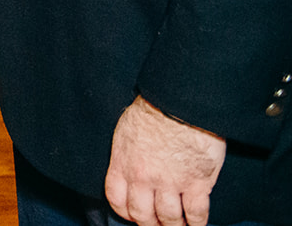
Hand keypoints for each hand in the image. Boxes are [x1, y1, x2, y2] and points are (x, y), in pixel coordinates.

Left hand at [105, 97, 225, 225]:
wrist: (180, 102)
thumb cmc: (154, 108)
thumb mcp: (126, 129)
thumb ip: (127, 152)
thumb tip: (130, 162)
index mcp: (123, 163)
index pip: (117, 199)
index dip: (125, 211)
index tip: (133, 214)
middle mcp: (143, 178)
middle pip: (142, 214)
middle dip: (149, 224)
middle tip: (157, 225)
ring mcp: (170, 183)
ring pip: (169, 218)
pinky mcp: (197, 183)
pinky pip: (196, 213)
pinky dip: (197, 224)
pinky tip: (197, 225)